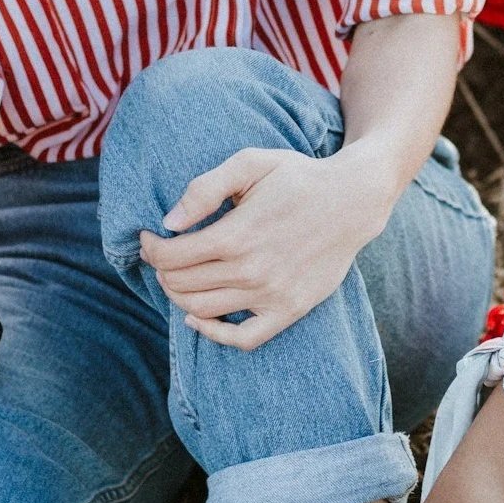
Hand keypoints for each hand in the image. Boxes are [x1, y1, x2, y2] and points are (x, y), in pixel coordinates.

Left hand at [139, 147, 389, 349]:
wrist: (352, 202)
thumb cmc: (298, 178)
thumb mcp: (252, 163)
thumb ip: (206, 188)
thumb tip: (169, 223)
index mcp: (236, 235)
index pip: (170, 257)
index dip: (150, 248)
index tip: (150, 237)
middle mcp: (251, 270)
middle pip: (180, 285)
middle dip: (162, 270)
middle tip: (165, 254)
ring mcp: (271, 294)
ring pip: (201, 311)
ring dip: (179, 296)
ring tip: (180, 277)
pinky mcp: (289, 309)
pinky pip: (243, 339)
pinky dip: (213, 334)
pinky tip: (199, 319)